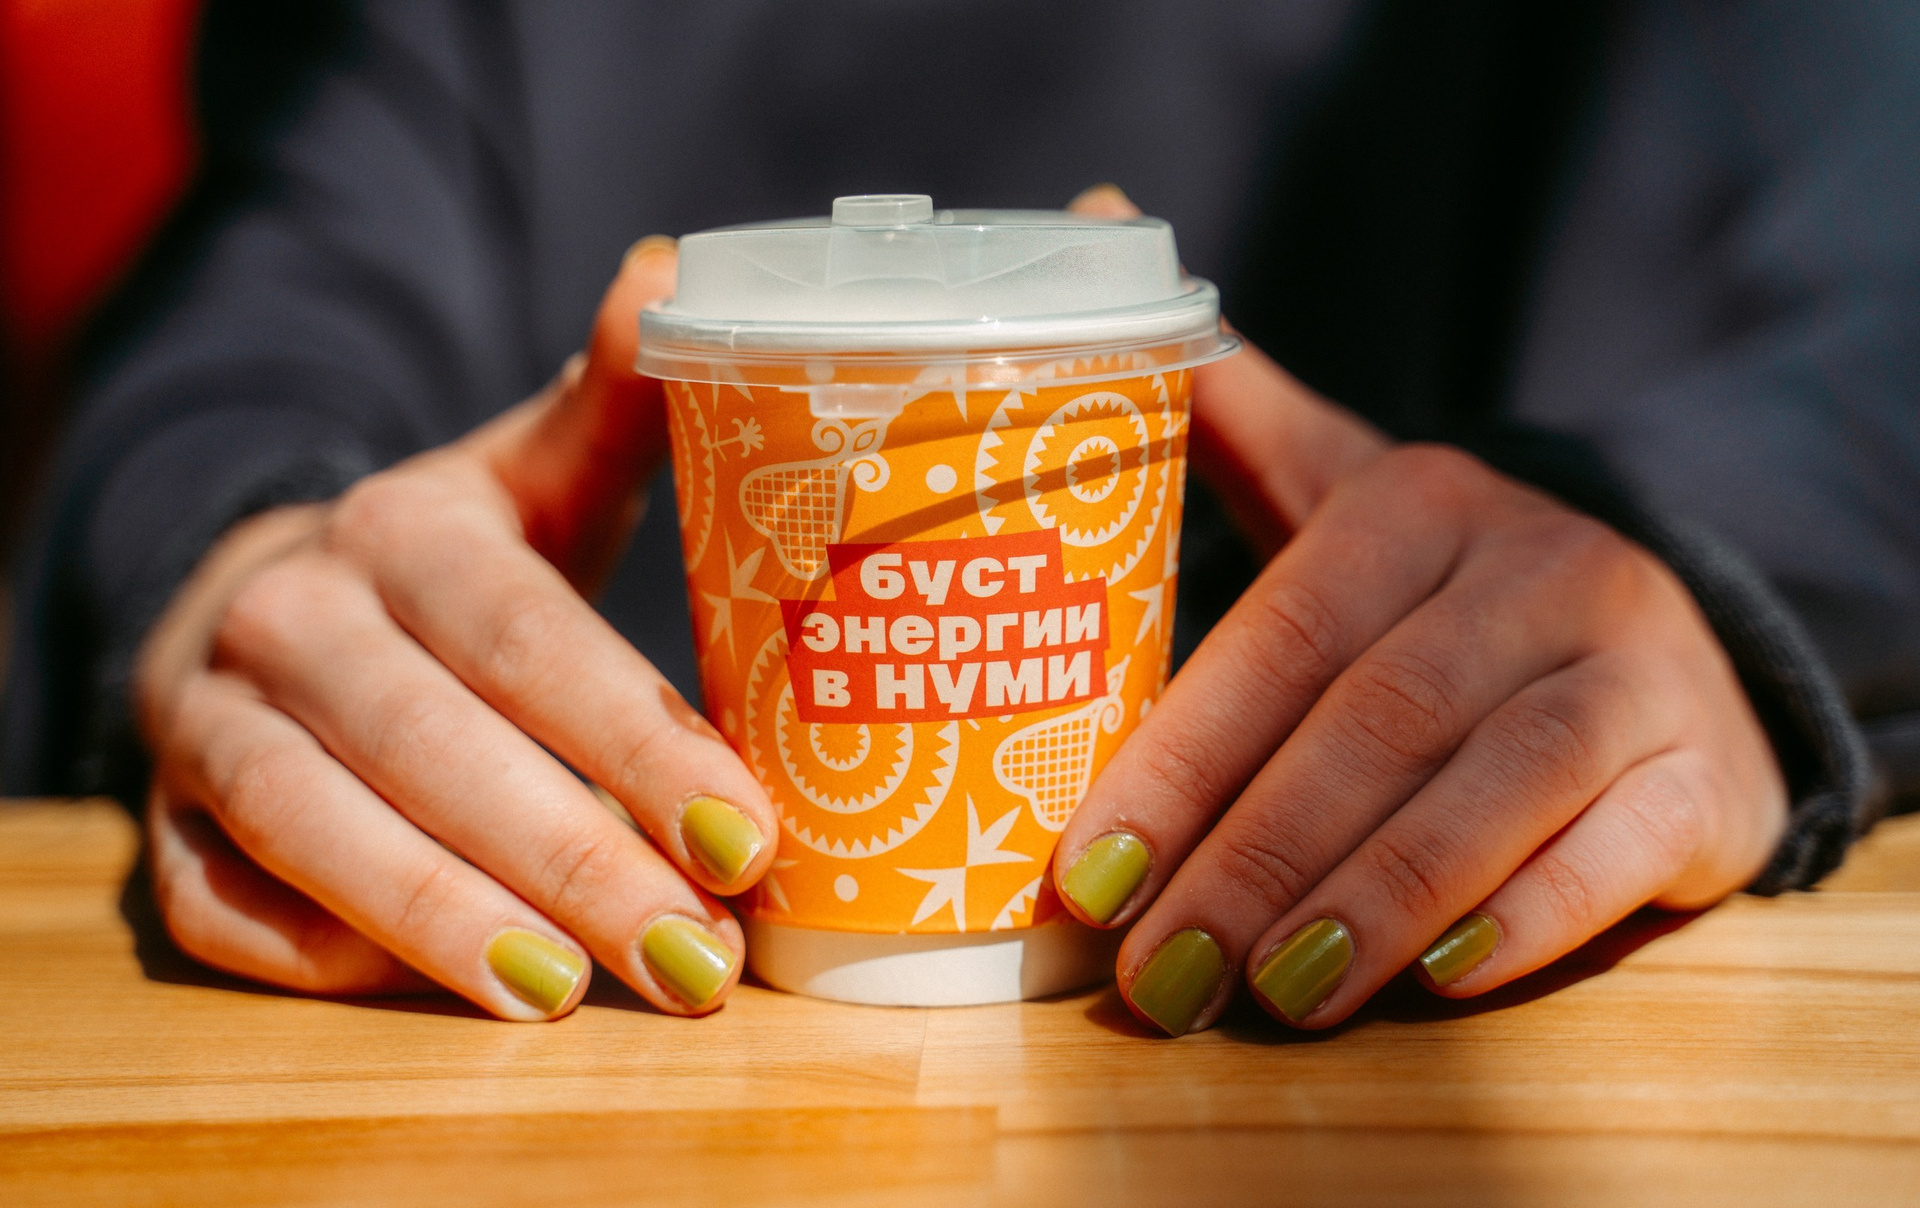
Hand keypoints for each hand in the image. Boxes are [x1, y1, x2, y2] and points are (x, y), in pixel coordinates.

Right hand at [136, 237, 779, 1020]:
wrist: (272, 595)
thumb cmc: (452, 565)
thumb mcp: (529, 477)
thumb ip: (611, 405)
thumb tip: (674, 271)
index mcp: (400, 529)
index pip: (526, 639)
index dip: (635, 742)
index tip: (746, 838)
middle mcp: (289, 617)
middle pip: (429, 746)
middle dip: (570, 862)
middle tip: (692, 959)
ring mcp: (208, 721)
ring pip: (310, 827)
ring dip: (441, 923)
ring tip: (569, 998)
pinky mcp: (165, 820)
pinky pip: (213, 904)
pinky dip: (311, 955)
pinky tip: (429, 993)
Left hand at [1052, 221, 1787, 1033]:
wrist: (1652, 637)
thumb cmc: (1441, 593)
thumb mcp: (1342, 492)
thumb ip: (1228, 406)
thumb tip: (1104, 225)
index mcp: (1418, 500)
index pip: (1279, 638)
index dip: (1179, 763)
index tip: (1086, 878)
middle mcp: (1538, 566)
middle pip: (1373, 726)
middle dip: (1250, 861)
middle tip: (1157, 981)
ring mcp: (1635, 665)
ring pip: (1487, 795)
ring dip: (1365, 907)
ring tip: (1263, 999)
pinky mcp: (1704, 771)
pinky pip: (1611, 856)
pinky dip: (1520, 920)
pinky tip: (1438, 983)